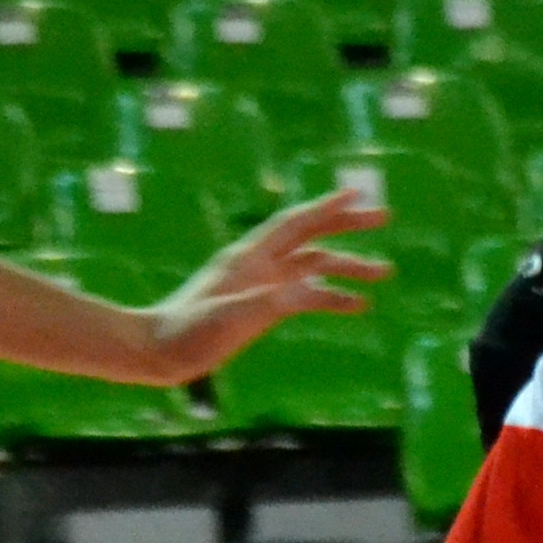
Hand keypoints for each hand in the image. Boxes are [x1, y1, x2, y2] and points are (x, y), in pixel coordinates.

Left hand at [138, 182, 390, 383]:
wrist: (159, 350)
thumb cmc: (186, 332)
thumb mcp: (227, 317)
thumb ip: (264, 302)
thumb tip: (306, 291)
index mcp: (248, 257)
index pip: (294, 223)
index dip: (326, 206)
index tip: (356, 192)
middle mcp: (260, 263)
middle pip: (311, 236)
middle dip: (347, 225)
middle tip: (383, 216)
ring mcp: (264, 284)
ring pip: (314, 266)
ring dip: (348, 266)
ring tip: (384, 271)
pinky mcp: (265, 306)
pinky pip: (307, 295)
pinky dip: (332, 296)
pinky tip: (358, 305)